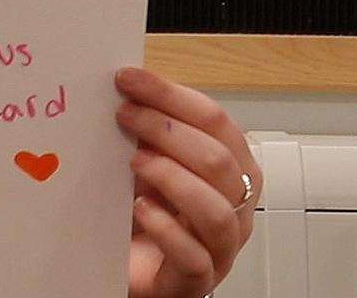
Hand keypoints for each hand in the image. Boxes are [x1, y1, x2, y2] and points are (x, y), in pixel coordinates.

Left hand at [114, 66, 256, 297]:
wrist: (133, 269)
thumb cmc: (145, 212)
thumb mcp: (147, 163)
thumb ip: (145, 131)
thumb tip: (123, 88)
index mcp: (229, 169)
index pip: (216, 122)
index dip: (172, 96)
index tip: (128, 79)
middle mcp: (233, 206)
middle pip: (220, 161)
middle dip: (168, 130)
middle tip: (124, 115)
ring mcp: (219, 247)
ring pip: (217, 211)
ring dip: (172, 177)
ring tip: (134, 162)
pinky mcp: (195, 281)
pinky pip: (195, 258)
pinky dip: (166, 229)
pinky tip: (139, 209)